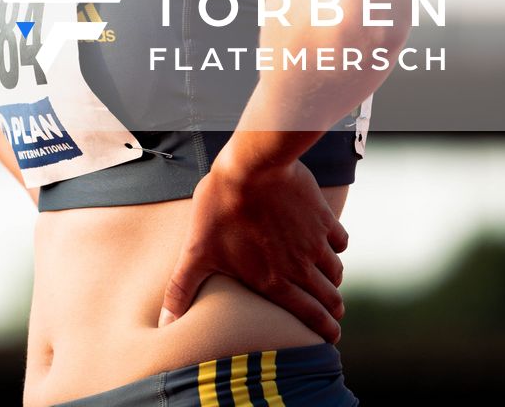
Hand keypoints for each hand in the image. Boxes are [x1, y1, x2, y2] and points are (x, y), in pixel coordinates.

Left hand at [156, 158, 348, 343]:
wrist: (251, 167)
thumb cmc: (220, 208)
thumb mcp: (197, 251)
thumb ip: (182, 288)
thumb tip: (164, 322)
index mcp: (274, 281)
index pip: (309, 315)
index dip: (324, 329)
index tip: (331, 337)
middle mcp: (300, 267)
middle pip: (329, 296)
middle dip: (332, 309)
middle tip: (334, 316)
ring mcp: (315, 242)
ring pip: (335, 270)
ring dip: (333, 280)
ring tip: (330, 283)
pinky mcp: (322, 217)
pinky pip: (340, 240)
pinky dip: (338, 246)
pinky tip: (332, 244)